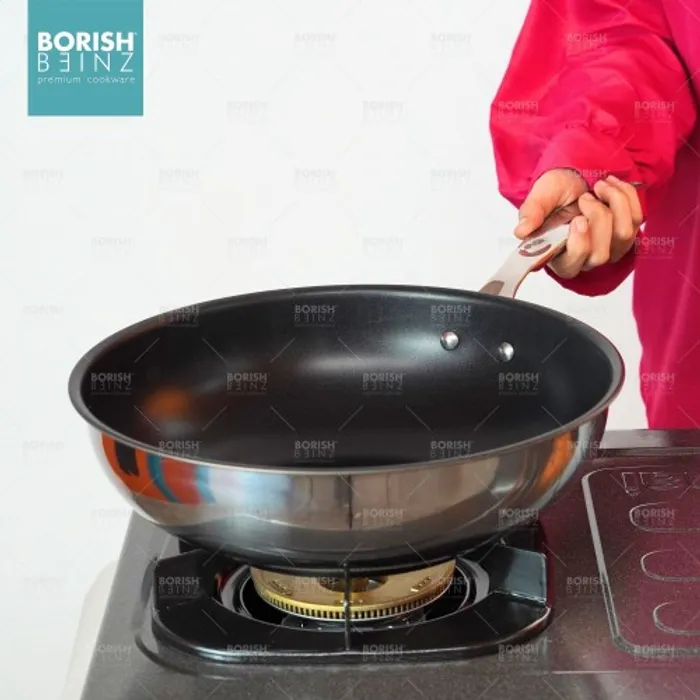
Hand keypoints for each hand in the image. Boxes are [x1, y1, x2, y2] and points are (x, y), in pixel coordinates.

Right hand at [515, 169, 643, 278]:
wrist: (574, 175)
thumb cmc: (556, 190)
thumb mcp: (539, 196)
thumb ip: (531, 213)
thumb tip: (521, 231)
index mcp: (558, 255)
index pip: (570, 266)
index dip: (578, 247)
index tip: (577, 220)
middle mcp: (584, 257)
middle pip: (600, 255)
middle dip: (598, 219)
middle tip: (585, 197)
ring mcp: (608, 247)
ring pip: (623, 237)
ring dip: (615, 204)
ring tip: (599, 186)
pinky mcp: (626, 232)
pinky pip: (637, 219)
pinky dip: (626, 196)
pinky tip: (611, 185)